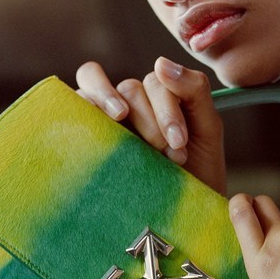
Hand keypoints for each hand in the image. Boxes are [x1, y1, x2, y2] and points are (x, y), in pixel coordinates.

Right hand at [75, 57, 226, 193]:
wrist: (183, 217)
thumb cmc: (196, 175)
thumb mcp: (206, 131)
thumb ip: (195, 91)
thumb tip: (160, 61)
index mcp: (160, 100)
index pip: (156, 82)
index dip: (167, 108)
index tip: (179, 145)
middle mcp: (132, 105)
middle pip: (130, 88)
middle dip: (150, 119)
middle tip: (165, 152)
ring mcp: (105, 118)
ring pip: (95, 84)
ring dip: (111, 100)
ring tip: (119, 117)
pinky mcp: (85, 136)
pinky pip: (73, 102)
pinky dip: (82, 101)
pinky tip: (96, 123)